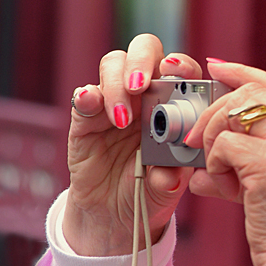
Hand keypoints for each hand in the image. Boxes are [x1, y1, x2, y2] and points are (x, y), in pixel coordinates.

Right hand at [63, 34, 201, 255]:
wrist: (117, 215)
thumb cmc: (152, 190)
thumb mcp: (168, 188)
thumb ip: (171, 177)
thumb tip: (171, 175)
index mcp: (176, 103)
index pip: (181, 70)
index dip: (182, 64)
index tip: (176, 72)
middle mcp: (146, 94)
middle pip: (144, 50)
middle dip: (142, 60)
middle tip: (140, 85)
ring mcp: (114, 102)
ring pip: (113, 65)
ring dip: (116, 85)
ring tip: (123, 119)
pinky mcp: (86, 118)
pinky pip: (83, 97)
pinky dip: (86, 96)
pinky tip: (90, 103)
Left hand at [186, 61, 265, 265]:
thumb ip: (247, 162)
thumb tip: (203, 160)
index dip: (245, 73)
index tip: (217, 68)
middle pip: (253, 90)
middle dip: (216, 106)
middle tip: (196, 135)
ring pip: (236, 110)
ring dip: (213, 137)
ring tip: (215, 170)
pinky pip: (225, 144)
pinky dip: (215, 163)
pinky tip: (224, 189)